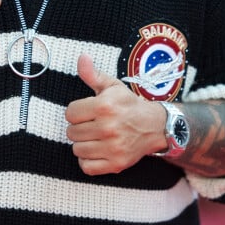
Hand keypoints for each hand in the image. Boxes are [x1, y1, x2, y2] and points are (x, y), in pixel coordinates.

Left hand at [65, 53, 166, 174]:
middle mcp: (108, 128)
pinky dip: (87, 160)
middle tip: (91, 124)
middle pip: (71, 132)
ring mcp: (112, 148)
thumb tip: (81, 57)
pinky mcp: (116, 164)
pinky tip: (96, 150)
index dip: (76, 111)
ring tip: (94, 137)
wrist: (154, 126)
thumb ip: (92, 74)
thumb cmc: (128, 105)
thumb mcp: (112, 86)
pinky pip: (86, 167)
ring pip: (77, 149)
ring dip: (82, 143)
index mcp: (104, 106)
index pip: (70, 113)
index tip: (86, 111)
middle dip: (79, 127)